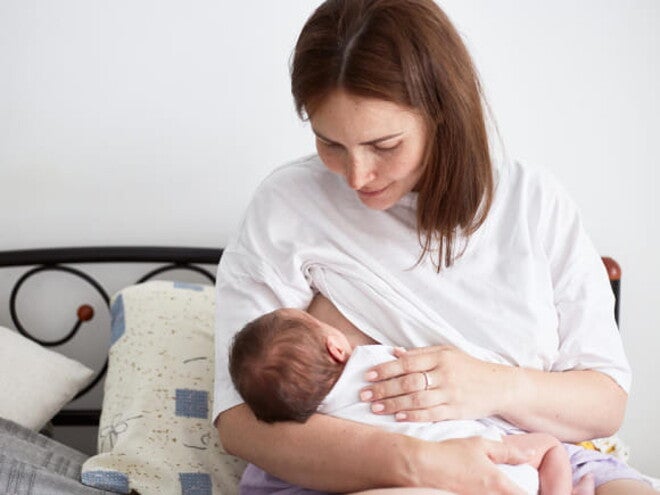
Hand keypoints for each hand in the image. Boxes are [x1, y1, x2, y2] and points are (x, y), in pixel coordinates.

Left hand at [360, 346, 513, 420]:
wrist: (500, 386)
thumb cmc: (469, 367)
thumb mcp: (447, 352)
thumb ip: (420, 354)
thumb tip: (393, 352)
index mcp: (440, 357)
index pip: (407, 363)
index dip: (386, 369)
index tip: (368, 375)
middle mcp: (444, 374)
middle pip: (409, 382)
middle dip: (384, 389)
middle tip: (364, 394)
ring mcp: (451, 393)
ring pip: (417, 399)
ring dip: (393, 404)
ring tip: (375, 407)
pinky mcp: (457, 411)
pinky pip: (431, 414)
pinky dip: (413, 415)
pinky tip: (397, 417)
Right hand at [413, 436, 529, 494]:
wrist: (421, 467)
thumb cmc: (450, 453)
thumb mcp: (481, 445)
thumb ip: (509, 452)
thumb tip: (531, 454)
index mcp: (500, 485)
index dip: (535, 494)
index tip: (535, 490)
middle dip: (517, 493)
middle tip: (514, 486)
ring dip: (501, 494)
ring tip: (493, 486)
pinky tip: (481, 489)